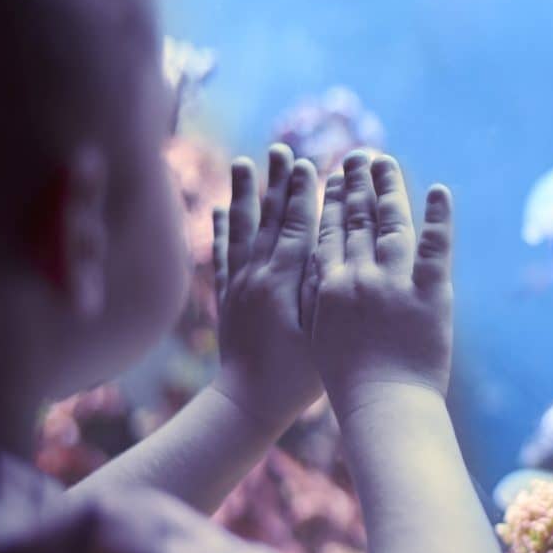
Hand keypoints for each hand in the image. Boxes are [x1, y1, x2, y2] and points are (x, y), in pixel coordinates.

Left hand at [210, 143, 322, 429]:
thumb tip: (331, 245)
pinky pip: (221, 256)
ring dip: (244, 194)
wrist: (247, 404)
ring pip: (240, 230)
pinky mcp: (226, 300)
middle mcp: (255, 277)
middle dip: (275, 182)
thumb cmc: (296, 377)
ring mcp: (237, 287)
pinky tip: (222, 208)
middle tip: (280, 148)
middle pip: (267, 219)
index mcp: (282, 282)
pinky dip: (221, 229)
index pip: (295, 226)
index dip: (302, 193)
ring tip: (243, 164)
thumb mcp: (320, 331)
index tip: (308, 162)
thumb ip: (323, 287)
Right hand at [302, 151, 453, 421]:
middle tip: (357, 155)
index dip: (330, 201)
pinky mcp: (429, 294)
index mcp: (328, 287)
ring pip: (391, 223)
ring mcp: (394, 283)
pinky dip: (438, 216)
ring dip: (388, 187)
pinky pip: (435, 246)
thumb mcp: (322, 336)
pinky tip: (439, 190)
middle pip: (356, 219)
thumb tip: (320, 273)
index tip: (329, 174)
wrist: (383, 406)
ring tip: (385, 160)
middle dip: (356, 183)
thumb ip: (321, 298)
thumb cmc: (350, 383)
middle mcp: (357, 278)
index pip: (327, 233)